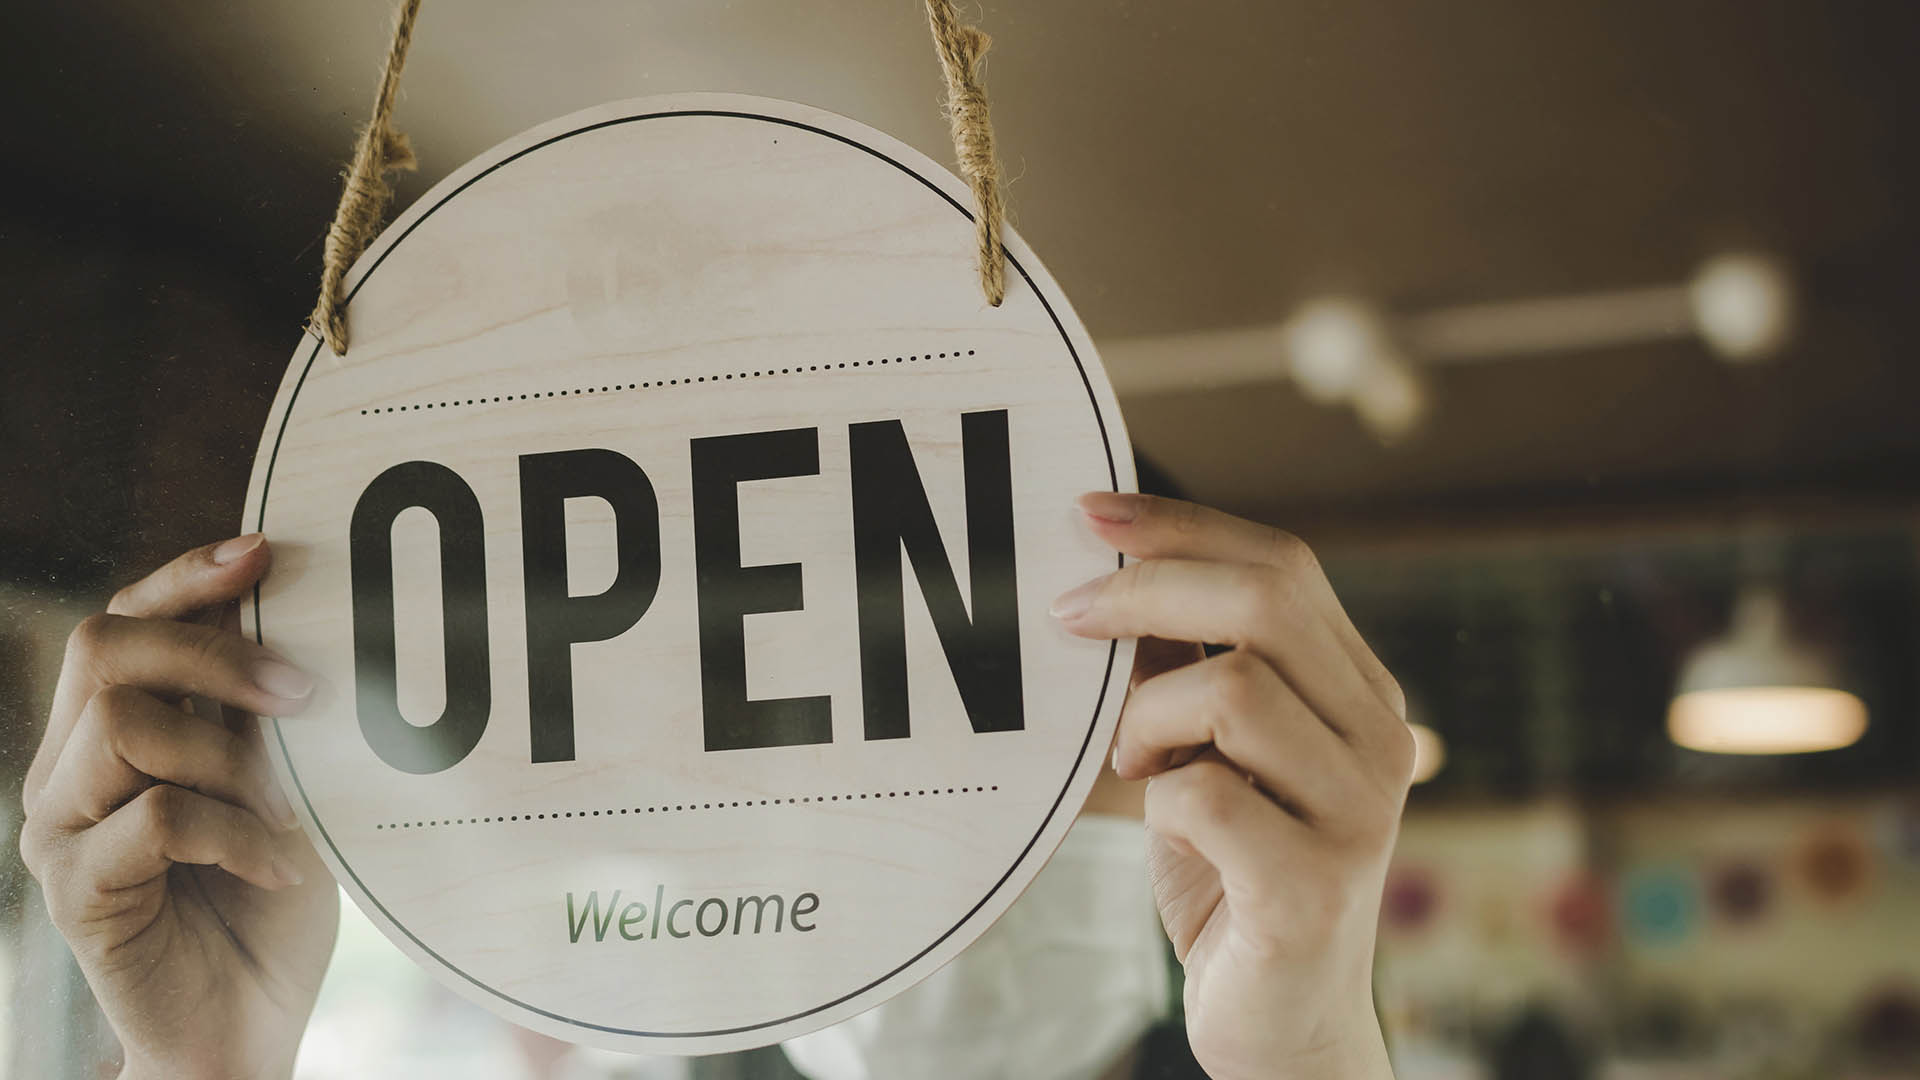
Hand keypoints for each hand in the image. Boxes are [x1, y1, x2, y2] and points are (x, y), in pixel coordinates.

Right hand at [19, 535, 340, 1079]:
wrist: (243, 1029)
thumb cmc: (269, 902)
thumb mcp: (282, 787)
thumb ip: (264, 715)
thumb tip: (301, 605)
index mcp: (108, 734)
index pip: (118, 621)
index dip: (183, 576)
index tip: (264, 550)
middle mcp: (66, 772)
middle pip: (102, 648)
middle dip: (213, 651)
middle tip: (306, 694)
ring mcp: (60, 831)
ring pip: (127, 727)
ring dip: (234, 758)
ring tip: (293, 812)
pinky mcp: (76, 891)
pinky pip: (157, 819)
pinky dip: (239, 833)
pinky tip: (284, 868)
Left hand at [1054, 494, 1411, 1079]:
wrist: (1284, 1024)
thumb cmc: (1234, 873)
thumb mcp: (1208, 752)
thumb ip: (1184, 664)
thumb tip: (1108, 567)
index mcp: (1359, 692)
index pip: (1282, 565)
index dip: (1181, 525)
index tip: (1089, 512)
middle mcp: (1380, 739)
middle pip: (1265, 601)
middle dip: (1144, 590)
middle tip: (1066, 619)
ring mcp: (1358, 813)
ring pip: (1233, 688)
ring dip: (1146, 714)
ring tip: (1136, 761)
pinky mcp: (1312, 887)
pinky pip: (1205, 794)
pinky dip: (1158, 798)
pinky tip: (1163, 821)